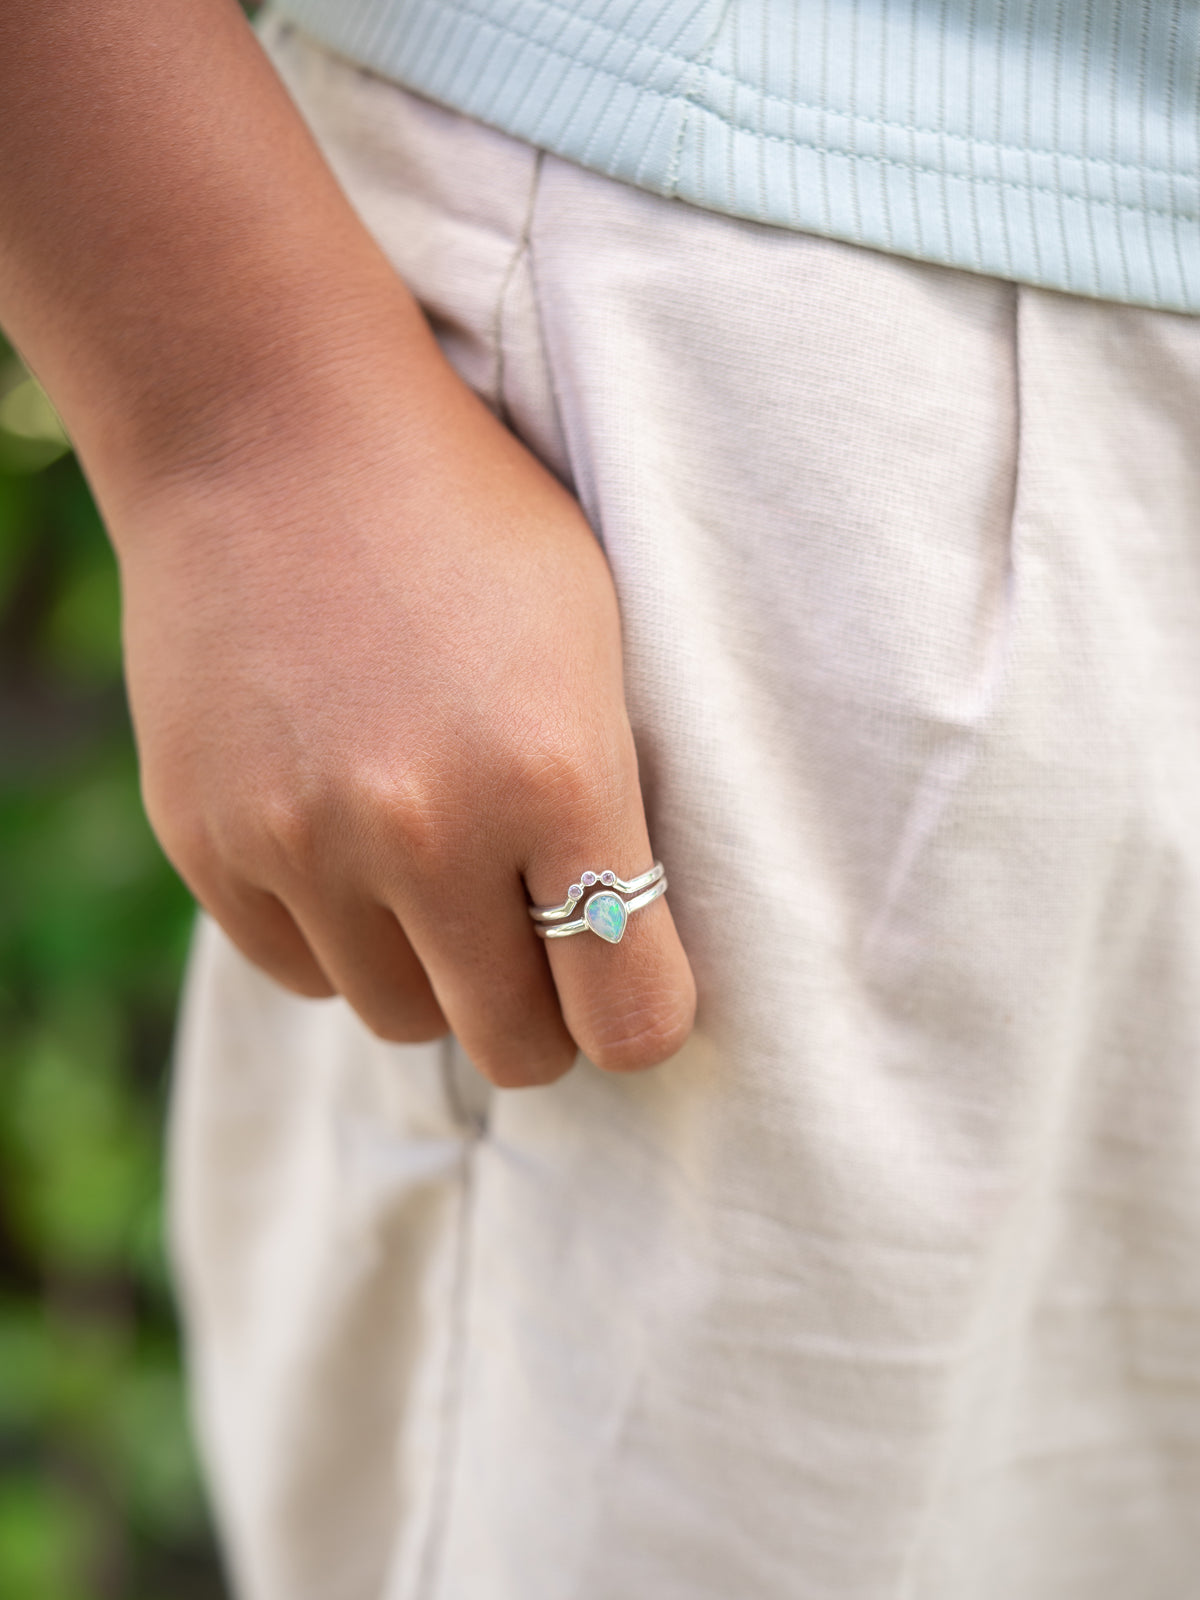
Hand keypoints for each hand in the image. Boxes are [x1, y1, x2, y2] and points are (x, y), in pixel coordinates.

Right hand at [112, 341, 696, 1086]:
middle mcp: (426, 830)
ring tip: (436, 877)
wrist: (272, 427)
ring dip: (432, 974)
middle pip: (512, 1047)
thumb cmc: (468, 523)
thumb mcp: (593, 642)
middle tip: (539, 952)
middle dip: (541, 1018)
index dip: (641, 1019)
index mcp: (557, 774)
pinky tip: (351, 852)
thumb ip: (611, 806)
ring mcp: (302, 842)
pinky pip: (298, 970)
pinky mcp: (207, 840)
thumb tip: (615, 945)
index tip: (629, 990)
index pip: (630, 1014)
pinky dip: (338, 939)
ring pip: (399, 1018)